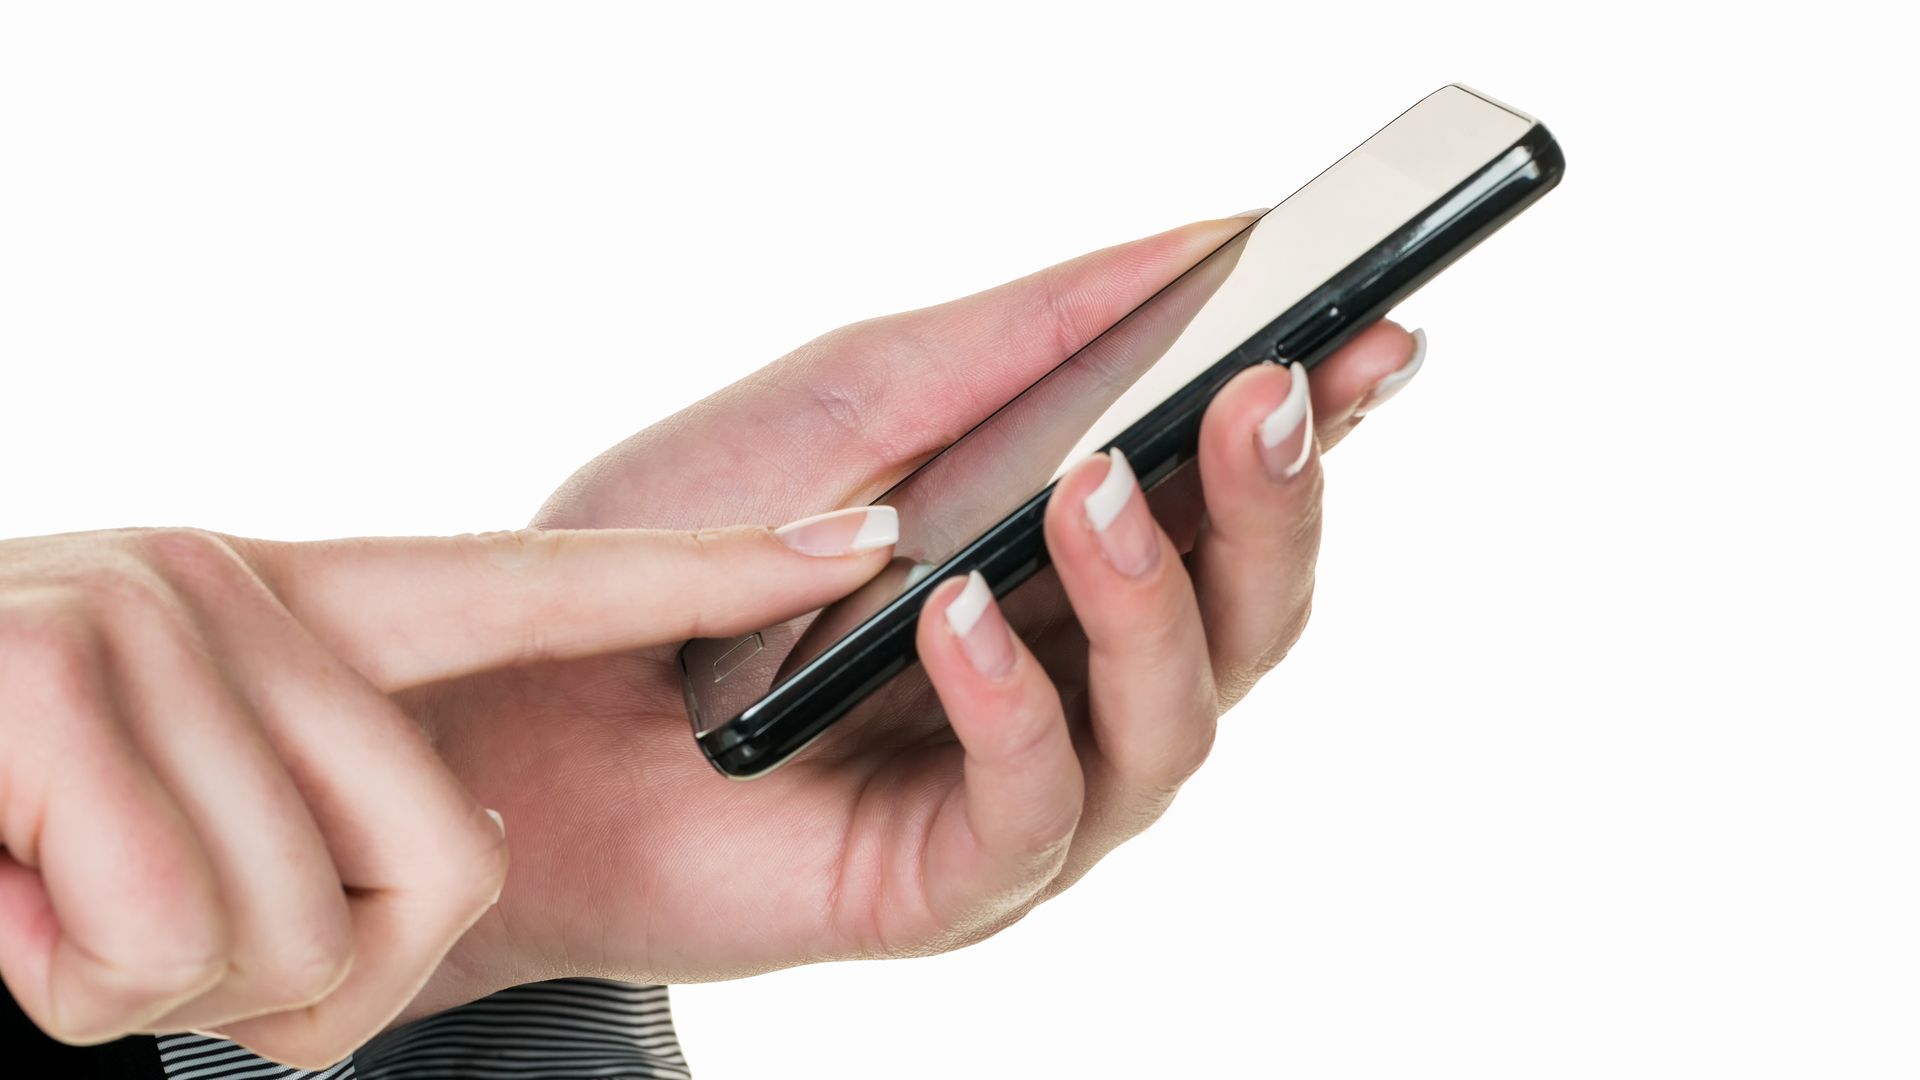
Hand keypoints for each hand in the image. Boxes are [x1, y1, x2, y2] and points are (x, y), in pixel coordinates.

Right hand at [0, 522, 891, 1065]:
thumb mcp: (162, 818)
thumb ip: (304, 829)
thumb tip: (411, 895)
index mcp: (287, 605)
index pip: (544, 584)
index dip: (710, 576)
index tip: (860, 541)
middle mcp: (231, 586)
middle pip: (433, 866)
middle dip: (303, 982)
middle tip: (140, 948)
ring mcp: (139, 617)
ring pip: (279, 929)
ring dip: (151, 991)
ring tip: (43, 911)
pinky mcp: (37, 676)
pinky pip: (154, 933)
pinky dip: (51, 978)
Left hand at [408, 215, 1427, 1008]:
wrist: (513, 712)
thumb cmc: (679, 547)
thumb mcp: (853, 398)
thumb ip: (1021, 333)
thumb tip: (1199, 239)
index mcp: (1067, 568)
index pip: (1232, 501)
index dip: (1320, 425)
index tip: (1377, 329)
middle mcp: (1076, 684)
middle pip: (1246, 615)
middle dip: (1272, 502)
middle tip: (1274, 390)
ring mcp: (1026, 791)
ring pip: (1175, 719)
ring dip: (1153, 595)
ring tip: (1099, 487)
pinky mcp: (947, 882)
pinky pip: (1031, 806)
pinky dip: (1012, 704)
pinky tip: (959, 611)